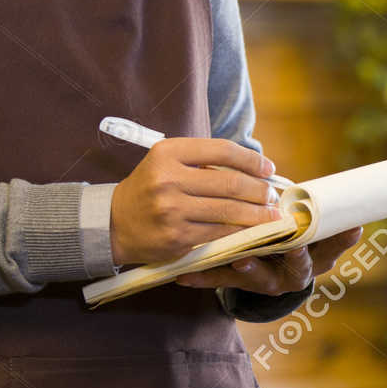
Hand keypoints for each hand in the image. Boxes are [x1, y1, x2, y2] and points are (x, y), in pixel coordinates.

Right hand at [109, 137, 283, 266]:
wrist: (114, 223)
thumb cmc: (149, 189)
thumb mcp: (167, 162)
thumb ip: (202, 161)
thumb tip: (251, 168)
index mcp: (168, 153)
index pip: (222, 150)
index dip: (251, 159)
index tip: (268, 168)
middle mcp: (169, 179)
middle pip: (230, 183)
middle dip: (259, 191)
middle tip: (273, 196)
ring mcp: (172, 210)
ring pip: (229, 211)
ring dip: (258, 214)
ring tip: (272, 215)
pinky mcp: (176, 237)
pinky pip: (219, 233)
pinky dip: (241, 232)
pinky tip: (253, 231)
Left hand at [172, 226, 363, 294]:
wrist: (265, 270)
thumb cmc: (289, 235)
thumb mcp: (304, 226)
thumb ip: (310, 210)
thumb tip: (328, 182)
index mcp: (313, 257)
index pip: (332, 249)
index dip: (342, 242)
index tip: (352, 229)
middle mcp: (291, 273)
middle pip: (299, 268)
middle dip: (295, 256)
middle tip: (293, 247)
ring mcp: (264, 281)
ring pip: (259, 278)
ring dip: (250, 267)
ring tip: (241, 259)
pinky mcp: (237, 284)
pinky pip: (219, 281)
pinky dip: (203, 276)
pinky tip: (184, 276)